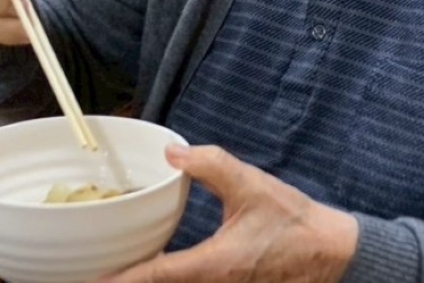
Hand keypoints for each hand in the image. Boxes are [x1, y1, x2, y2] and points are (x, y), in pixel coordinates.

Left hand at [98, 145, 357, 282]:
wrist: (332, 254)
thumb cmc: (293, 222)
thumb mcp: (251, 185)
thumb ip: (211, 165)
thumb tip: (172, 153)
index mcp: (212, 264)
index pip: (154, 277)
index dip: (120, 280)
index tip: (91, 281)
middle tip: (94, 274)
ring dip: (148, 282)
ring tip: (118, 273)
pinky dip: (171, 281)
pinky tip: (158, 270)